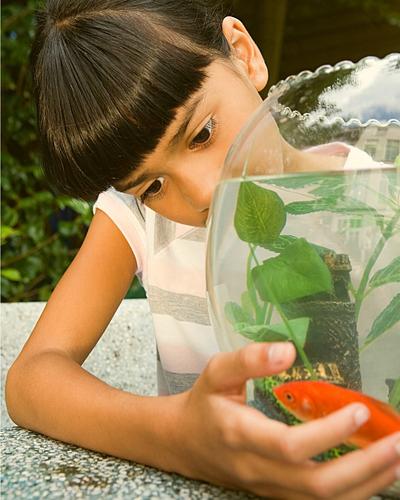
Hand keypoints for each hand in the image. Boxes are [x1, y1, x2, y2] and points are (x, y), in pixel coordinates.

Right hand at [172, 342, 399, 498]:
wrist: (184, 443)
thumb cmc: (204, 403)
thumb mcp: (217, 371)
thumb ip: (249, 358)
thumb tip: (289, 350)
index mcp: (240, 435)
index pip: (289, 445)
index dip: (328, 433)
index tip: (358, 410)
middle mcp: (257, 469)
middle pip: (316, 484)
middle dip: (364, 468)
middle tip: (397, 442)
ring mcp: (268, 488)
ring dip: (366, 484)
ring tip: (396, 458)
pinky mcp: (276, 495)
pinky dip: (352, 492)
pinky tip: (375, 474)